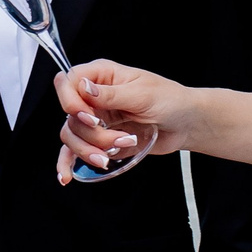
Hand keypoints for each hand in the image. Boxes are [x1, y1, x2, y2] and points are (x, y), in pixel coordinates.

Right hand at [52, 59, 188, 183]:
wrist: (184, 123)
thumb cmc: (169, 100)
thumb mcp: (142, 94)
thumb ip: (111, 94)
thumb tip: (84, 88)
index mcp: (102, 75)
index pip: (69, 82)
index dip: (72, 101)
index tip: (90, 117)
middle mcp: (93, 96)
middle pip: (70, 116)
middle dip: (92, 133)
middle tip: (118, 139)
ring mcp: (95, 118)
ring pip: (72, 135)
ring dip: (90, 149)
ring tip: (116, 152)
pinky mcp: (99, 139)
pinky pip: (74, 150)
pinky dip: (67, 162)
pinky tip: (66, 175)